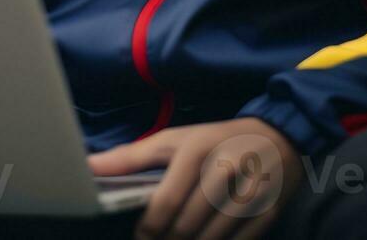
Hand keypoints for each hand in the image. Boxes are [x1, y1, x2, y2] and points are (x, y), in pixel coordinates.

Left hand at [88, 116, 302, 239]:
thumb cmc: (215, 140)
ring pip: (210, 239)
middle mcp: (224, 170)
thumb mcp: (174, 139)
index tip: (141, 238)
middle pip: (186, 226)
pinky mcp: (268, 212)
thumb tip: (89, 167)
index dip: (149, 229)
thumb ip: (131, 156)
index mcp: (195, 151)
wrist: (277, 137)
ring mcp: (250, 193)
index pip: (166, 202)